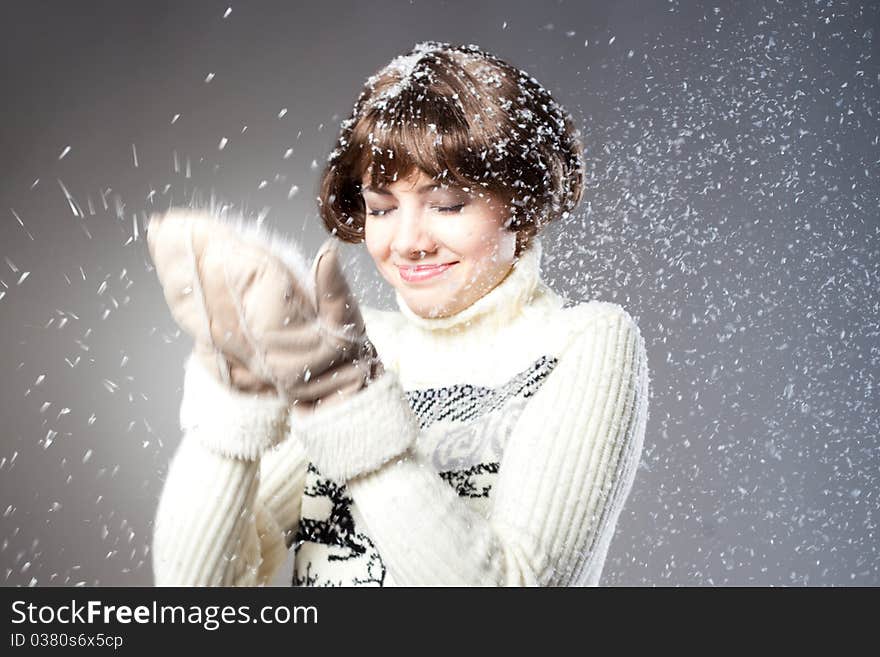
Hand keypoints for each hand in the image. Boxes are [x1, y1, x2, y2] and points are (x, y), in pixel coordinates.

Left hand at [146, 208, 382, 408]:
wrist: (332, 401)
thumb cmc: (344, 360)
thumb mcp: (349, 324)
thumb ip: (335, 290)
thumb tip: (327, 254)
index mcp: (278, 328)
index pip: (241, 277)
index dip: (217, 247)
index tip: (196, 223)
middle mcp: (250, 342)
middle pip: (207, 290)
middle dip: (183, 256)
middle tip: (161, 227)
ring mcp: (234, 353)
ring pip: (195, 309)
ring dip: (175, 275)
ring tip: (158, 242)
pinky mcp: (226, 361)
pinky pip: (196, 327)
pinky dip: (182, 301)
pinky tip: (172, 280)